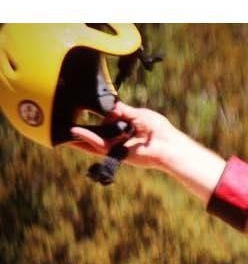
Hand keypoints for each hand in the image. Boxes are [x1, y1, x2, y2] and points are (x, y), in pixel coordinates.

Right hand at [68, 99, 224, 200]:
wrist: (168, 146)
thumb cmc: (159, 130)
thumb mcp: (139, 114)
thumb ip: (122, 110)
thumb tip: (108, 109)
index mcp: (126, 127)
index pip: (105, 121)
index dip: (94, 118)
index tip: (78, 111)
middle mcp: (120, 138)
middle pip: (96, 134)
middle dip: (81, 131)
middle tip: (64, 124)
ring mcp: (118, 146)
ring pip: (93, 142)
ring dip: (78, 137)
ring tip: (62, 131)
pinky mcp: (117, 153)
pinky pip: (98, 146)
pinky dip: (87, 139)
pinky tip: (74, 134)